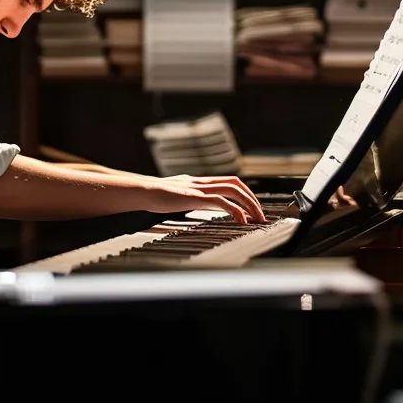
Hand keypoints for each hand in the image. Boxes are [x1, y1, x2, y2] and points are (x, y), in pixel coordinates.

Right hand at [139, 175, 265, 222]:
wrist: (142, 192)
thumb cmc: (155, 196)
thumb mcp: (178, 196)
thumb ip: (191, 198)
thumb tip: (200, 204)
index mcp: (199, 182)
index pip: (229, 182)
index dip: (245, 192)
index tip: (252, 207)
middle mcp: (202, 182)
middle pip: (236, 184)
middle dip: (252, 199)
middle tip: (260, 215)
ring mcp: (199, 188)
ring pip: (232, 190)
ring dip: (248, 203)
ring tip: (256, 218)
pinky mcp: (194, 197)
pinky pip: (220, 201)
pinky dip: (235, 210)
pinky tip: (241, 221)